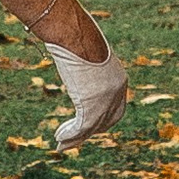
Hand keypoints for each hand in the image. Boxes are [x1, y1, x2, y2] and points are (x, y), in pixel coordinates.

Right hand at [45, 16, 128, 140]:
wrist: (75, 35)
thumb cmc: (77, 37)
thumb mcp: (87, 53)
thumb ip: (87, 65)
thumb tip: (75, 61)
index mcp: (119, 79)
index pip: (115, 108)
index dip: (103, 119)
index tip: (88, 125)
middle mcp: (117, 92)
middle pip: (106, 121)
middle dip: (91, 132)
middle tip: (75, 138)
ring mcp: (105, 100)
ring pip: (92, 127)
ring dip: (76, 138)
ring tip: (61, 143)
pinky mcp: (92, 105)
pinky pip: (81, 127)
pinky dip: (70, 135)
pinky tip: (59, 138)